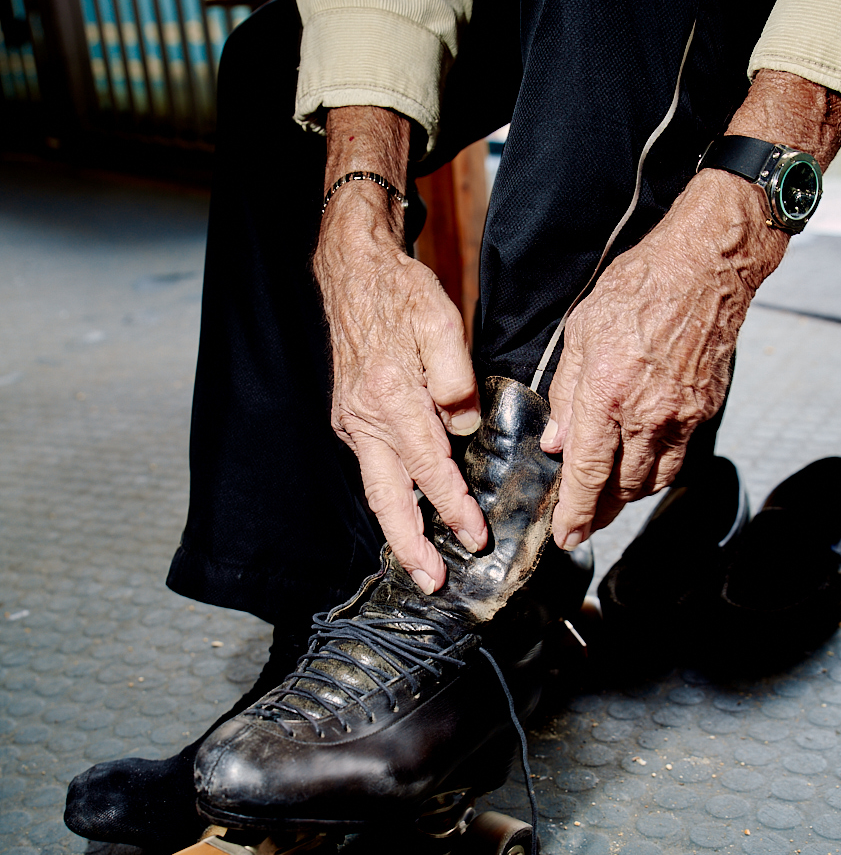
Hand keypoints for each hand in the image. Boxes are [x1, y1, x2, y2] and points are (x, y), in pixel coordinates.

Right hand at [314, 109, 486, 592]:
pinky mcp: (349, 419)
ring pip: (376, 489)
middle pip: (387, 497)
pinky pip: (372, 469)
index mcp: (392, 396)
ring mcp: (352, 422)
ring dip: (398, 531)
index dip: (453, 505)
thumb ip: (456, 377)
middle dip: (410, 545)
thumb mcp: (440, 321)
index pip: (429, 466)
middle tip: (432, 582)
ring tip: (421, 564)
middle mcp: (366, 418)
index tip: (475, 535)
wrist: (351, 273)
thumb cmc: (400, 294)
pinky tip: (409, 515)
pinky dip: (391, 499)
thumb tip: (463, 425)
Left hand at [540, 170, 767, 547]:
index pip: (587, 473)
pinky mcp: (702, 413)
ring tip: (606, 498)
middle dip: (597, 512)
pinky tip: (640, 469)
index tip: (565, 537)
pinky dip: (655, 474)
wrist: (703, 269)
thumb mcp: (579, 334)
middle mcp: (645, 415)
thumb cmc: (638, 289)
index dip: (575, 513)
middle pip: (620, 488)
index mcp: (606, 395)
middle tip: (580, 522)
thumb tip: (556, 442)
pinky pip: (676, 460)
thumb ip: (565, 395)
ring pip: (650, 481)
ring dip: (625, 495)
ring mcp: (679, 417)